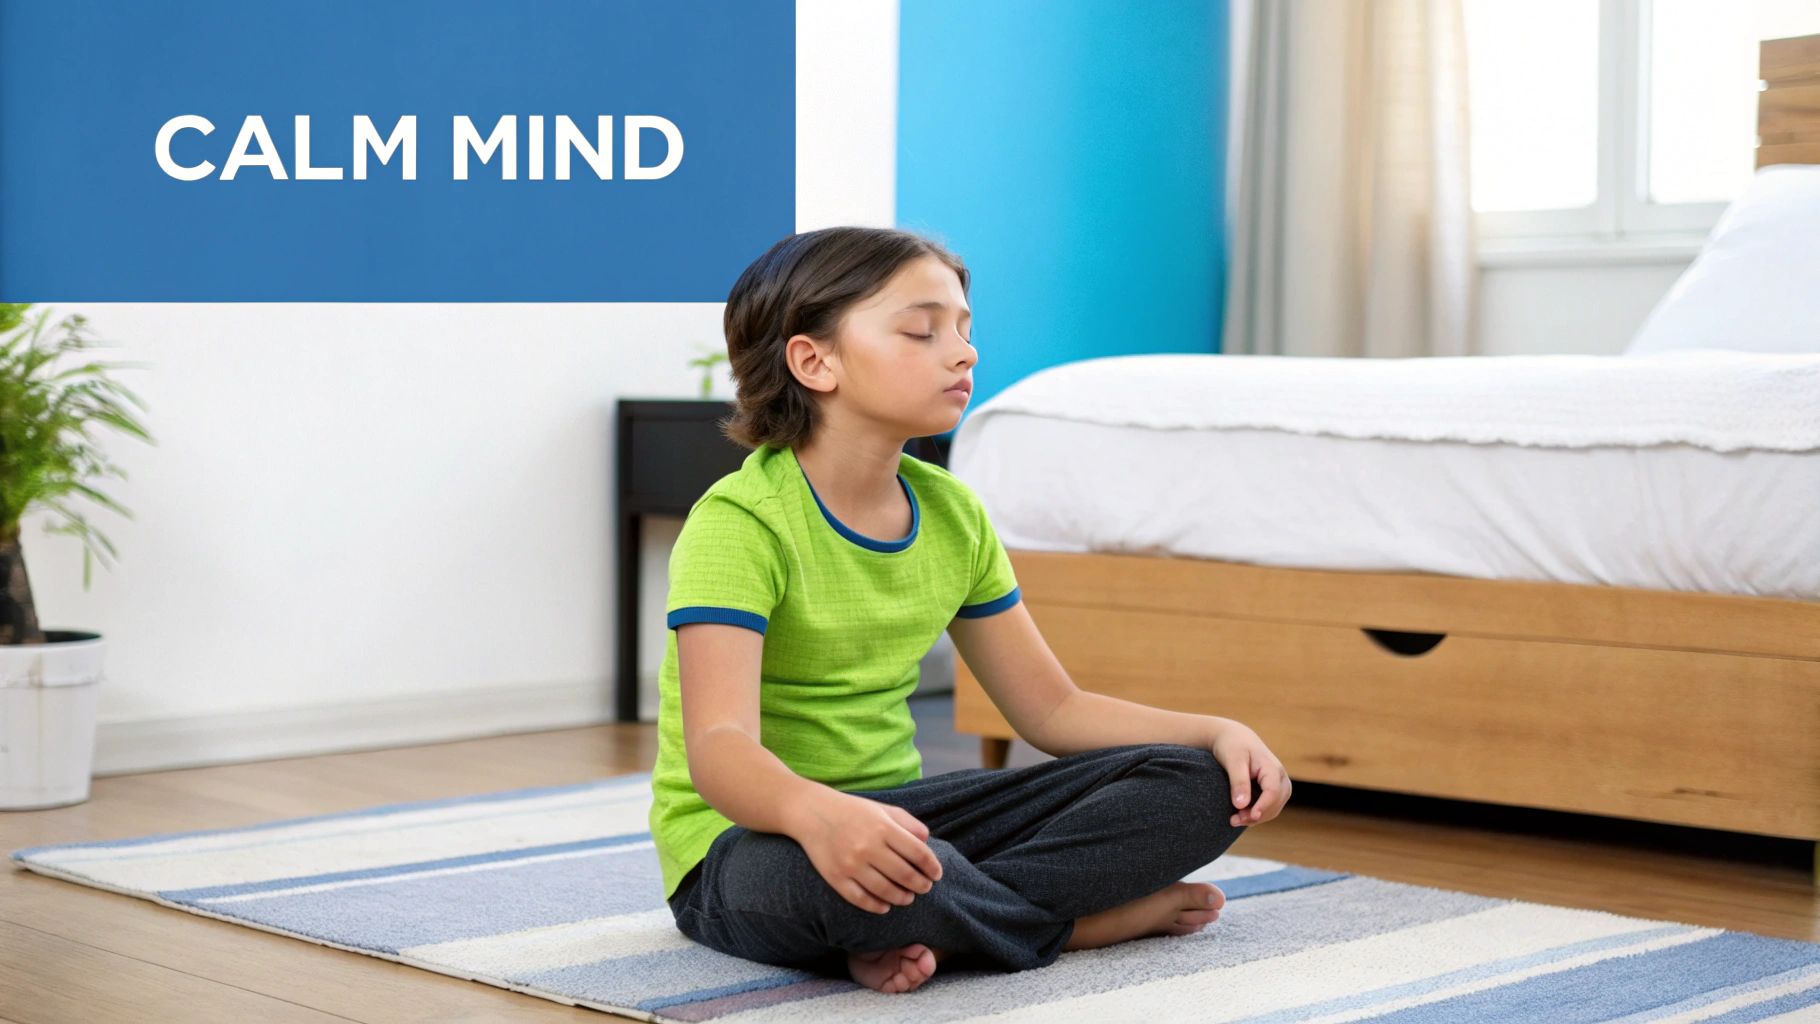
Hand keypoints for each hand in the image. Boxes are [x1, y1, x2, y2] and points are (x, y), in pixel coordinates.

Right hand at [792, 789, 943, 914]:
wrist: (811, 813)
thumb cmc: (852, 811)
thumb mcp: (882, 809)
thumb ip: (907, 823)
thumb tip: (927, 842)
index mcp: (883, 827)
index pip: (918, 853)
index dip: (932, 866)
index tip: (937, 874)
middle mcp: (868, 847)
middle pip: (905, 875)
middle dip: (921, 885)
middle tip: (925, 888)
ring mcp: (851, 864)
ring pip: (885, 891)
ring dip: (902, 898)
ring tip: (908, 898)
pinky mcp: (836, 878)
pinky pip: (861, 899)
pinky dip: (877, 906)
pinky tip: (885, 906)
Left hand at [1207, 717, 1291, 826]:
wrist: (1235, 738)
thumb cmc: (1232, 746)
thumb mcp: (1233, 761)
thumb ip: (1238, 782)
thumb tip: (1241, 805)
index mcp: (1272, 768)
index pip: (1273, 791)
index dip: (1263, 806)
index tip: (1250, 817)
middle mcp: (1280, 777)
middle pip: (1275, 803)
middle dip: (1257, 815)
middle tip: (1233, 821)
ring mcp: (1279, 785)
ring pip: (1274, 809)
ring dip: (1256, 818)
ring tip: (1234, 820)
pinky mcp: (1273, 791)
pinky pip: (1269, 807)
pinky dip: (1256, 814)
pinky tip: (1240, 816)